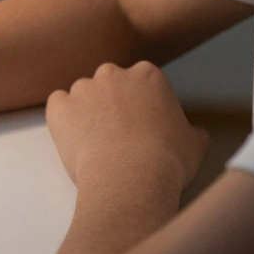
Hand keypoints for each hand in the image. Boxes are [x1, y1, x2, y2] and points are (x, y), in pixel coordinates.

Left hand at [45, 62, 208, 190]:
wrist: (132, 179)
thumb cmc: (168, 162)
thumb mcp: (195, 144)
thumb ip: (191, 131)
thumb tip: (193, 134)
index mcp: (148, 75)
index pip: (141, 82)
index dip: (141, 106)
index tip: (142, 127)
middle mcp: (113, 74)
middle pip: (110, 84)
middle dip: (112, 105)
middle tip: (118, 136)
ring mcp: (83, 88)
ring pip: (82, 95)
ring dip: (87, 113)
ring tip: (96, 145)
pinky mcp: (59, 107)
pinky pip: (58, 106)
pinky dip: (63, 120)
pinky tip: (75, 141)